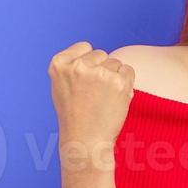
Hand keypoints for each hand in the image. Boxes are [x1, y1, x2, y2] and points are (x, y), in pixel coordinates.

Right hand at [48, 42, 135, 168]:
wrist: (86, 140)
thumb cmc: (74, 116)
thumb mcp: (61, 86)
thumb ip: (72, 67)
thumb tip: (91, 51)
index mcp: (59, 64)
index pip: (85, 47)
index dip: (89, 62)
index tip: (85, 81)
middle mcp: (78, 66)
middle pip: (101, 54)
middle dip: (102, 70)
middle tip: (94, 94)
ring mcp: (99, 74)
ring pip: (115, 63)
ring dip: (114, 78)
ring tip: (103, 99)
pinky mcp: (118, 82)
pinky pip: (128, 71)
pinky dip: (126, 83)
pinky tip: (115, 98)